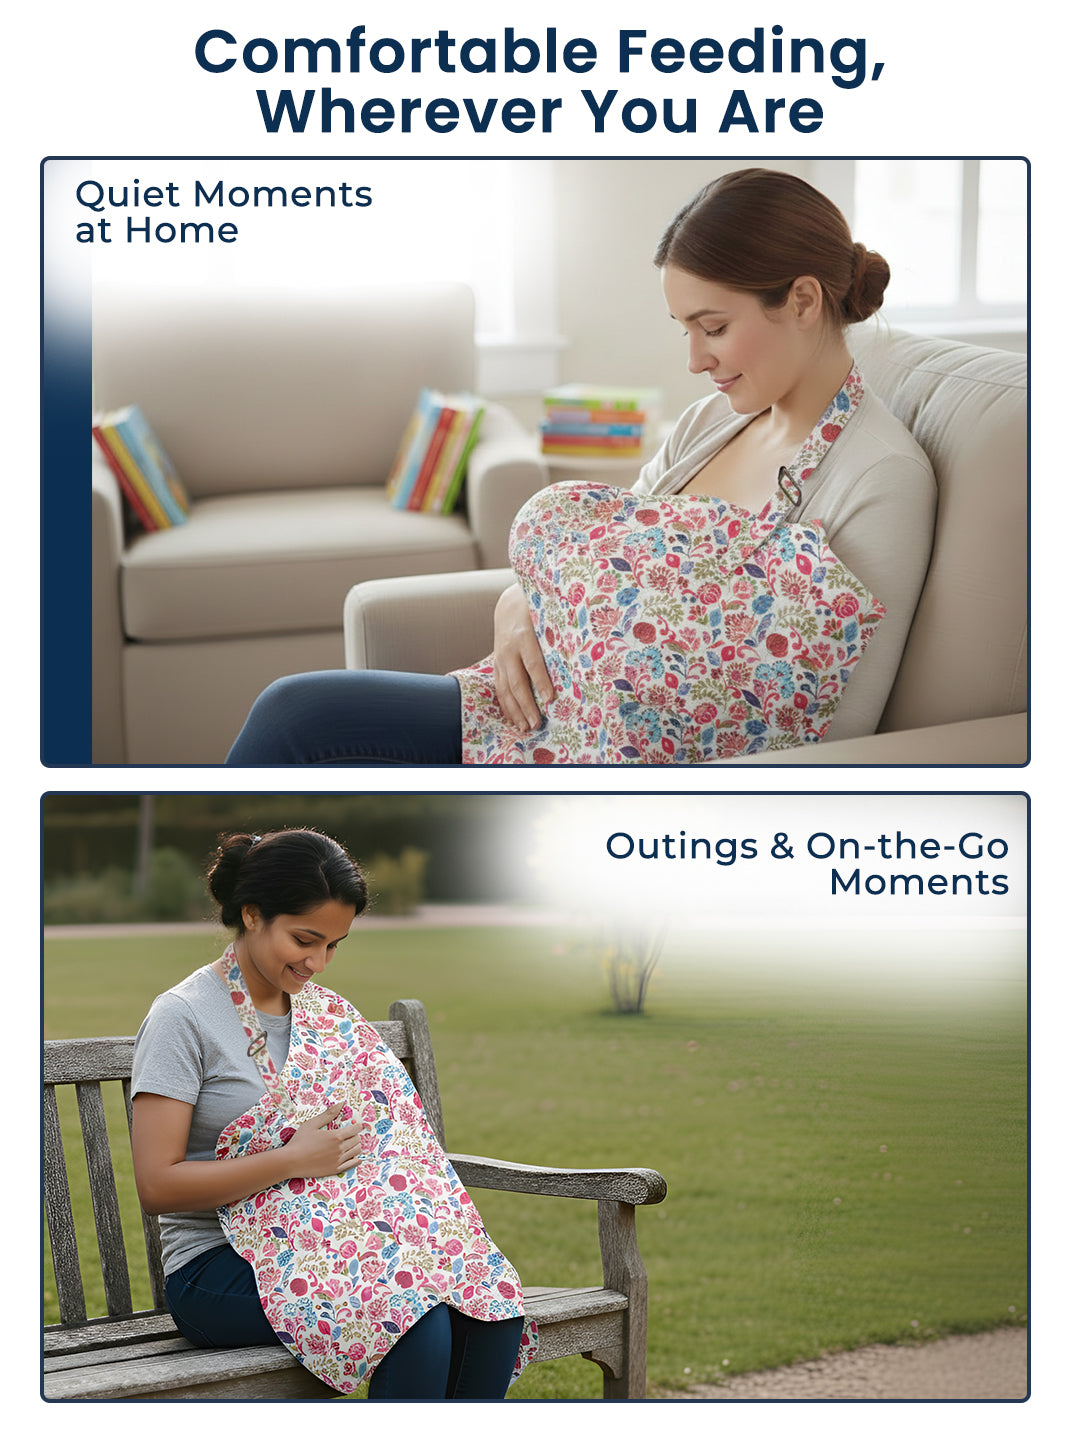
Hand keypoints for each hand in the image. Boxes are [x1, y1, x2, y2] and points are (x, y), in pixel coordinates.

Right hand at [283, 1102, 364, 1176]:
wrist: (291, 1161)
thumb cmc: (300, 1141)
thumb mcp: (312, 1123)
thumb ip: (329, 1114)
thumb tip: (342, 1103)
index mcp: (336, 1136)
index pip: (356, 1129)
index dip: (357, 1126)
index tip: (355, 1125)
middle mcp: (340, 1149)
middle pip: (357, 1140)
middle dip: (356, 1135)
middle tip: (350, 1134)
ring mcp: (338, 1160)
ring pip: (356, 1151)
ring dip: (356, 1146)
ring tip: (350, 1143)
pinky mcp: (335, 1170)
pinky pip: (352, 1164)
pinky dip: (355, 1159)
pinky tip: (354, 1157)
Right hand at [493, 583, 552, 731]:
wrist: (508, 606)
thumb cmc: (536, 613)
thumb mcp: (546, 618)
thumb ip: (558, 635)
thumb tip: (583, 655)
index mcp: (524, 635)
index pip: (533, 662)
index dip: (541, 681)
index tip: (550, 698)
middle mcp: (508, 649)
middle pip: (517, 681)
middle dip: (527, 705)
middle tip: (537, 723)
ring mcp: (500, 658)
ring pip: (505, 689)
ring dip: (515, 711)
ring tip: (526, 727)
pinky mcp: (496, 665)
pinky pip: (500, 689)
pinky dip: (507, 706)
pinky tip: (515, 720)